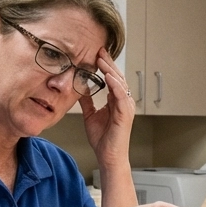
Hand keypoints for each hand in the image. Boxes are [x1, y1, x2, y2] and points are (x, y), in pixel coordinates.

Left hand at [79, 48, 134, 169]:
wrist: (108, 156)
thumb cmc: (102, 138)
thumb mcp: (90, 115)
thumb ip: (87, 101)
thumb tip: (79, 88)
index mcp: (116, 101)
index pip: (112, 78)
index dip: (105, 65)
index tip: (97, 53)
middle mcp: (123, 102)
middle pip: (117, 77)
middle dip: (108, 63)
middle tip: (100, 50)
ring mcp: (126, 107)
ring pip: (120, 83)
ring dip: (111, 70)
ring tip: (102, 59)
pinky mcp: (125, 114)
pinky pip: (121, 96)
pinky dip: (115, 85)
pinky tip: (108, 76)